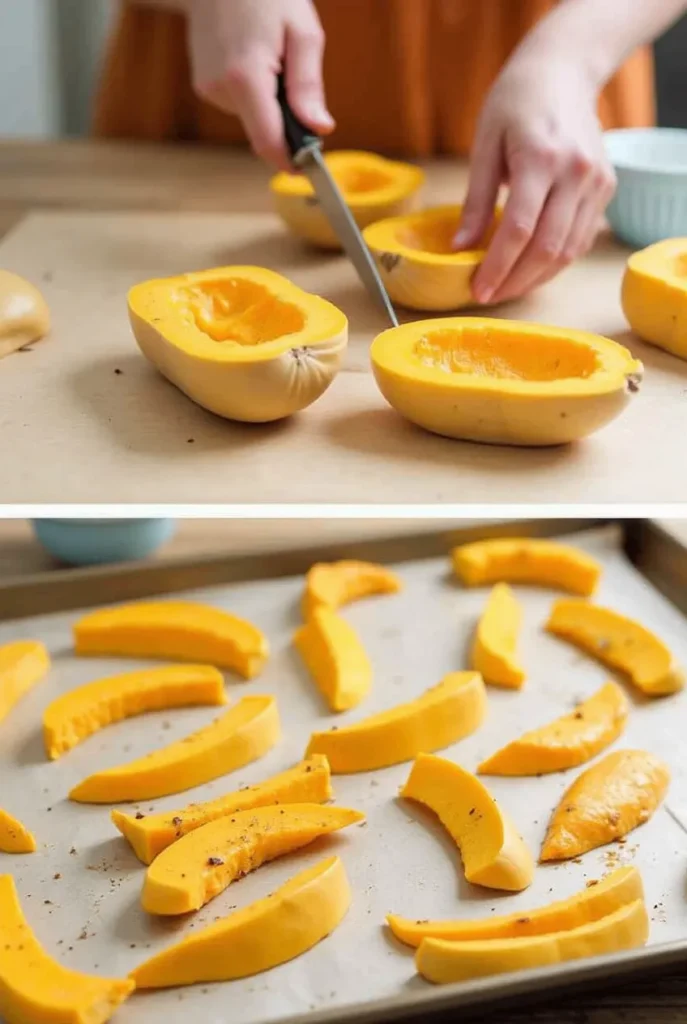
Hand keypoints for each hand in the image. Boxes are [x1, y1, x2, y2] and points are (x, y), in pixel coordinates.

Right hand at [185, 0, 333, 168]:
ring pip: (252, 118)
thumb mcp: (302, 32)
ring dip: (270, 103)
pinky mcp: (203, 85)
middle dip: (286, 125)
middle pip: (261, 133)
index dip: (290, 160)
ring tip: (272, 58)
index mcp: (246, 76)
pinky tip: (254, 58)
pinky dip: (255, 93)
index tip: (308, 168)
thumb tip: (319, 128)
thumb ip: (309, 85)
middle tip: (297, 86)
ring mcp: (208, 88)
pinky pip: (240, 104)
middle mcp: (220, 88)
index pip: (268, 141)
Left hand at [454, 55, 616, 304]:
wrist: (563, 72)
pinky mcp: (605, 188)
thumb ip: (476, 200)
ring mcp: (596, 182)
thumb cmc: (516, 102)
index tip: (476, 289)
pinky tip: (529, 268)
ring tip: (505, 288)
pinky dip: (554, 261)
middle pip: (546, 248)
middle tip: (488, 296)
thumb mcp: (485, 144)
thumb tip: (461, 248)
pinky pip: (579, 239)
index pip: (519, 230)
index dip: (497, 267)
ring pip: (567, 251)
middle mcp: (576, 173)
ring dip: (535, 278)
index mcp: (541, 158)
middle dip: (514, 281)